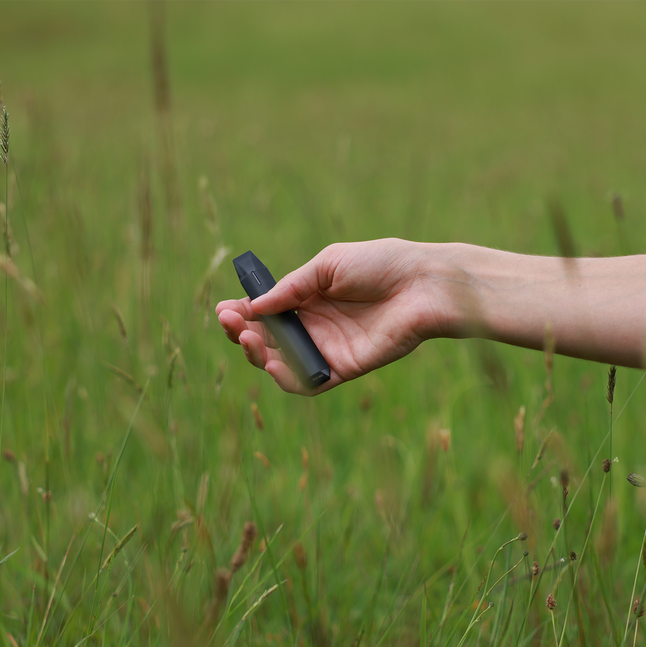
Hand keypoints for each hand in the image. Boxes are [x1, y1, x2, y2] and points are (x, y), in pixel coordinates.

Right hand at [215, 239, 457, 394]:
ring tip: (246, 338)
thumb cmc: (380, 264)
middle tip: (230, 323)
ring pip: (282, 362)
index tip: (224, 309)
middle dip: (242, 333)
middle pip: (269, 339)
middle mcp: (314, 326)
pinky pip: (308, 382)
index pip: (267, 312)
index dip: (243, 313)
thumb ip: (291, 288)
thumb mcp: (327, 265)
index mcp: (309, 299)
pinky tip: (272, 363)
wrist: (422, 284)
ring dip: (258, 354)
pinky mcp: (343, 368)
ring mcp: (327, 348)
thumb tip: (255, 305)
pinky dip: (286, 378)